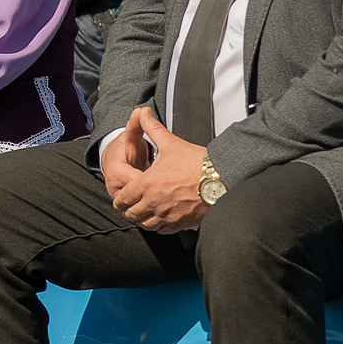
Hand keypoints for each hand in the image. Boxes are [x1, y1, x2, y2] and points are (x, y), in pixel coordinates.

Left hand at [108, 108, 210, 231]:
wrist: (222, 178)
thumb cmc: (197, 162)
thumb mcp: (171, 143)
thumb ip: (152, 129)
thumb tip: (142, 113)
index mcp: (146, 184)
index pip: (123, 198)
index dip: (119, 198)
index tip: (121, 198)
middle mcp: (154, 202)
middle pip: (131, 214)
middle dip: (128, 210)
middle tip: (130, 206)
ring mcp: (167, 215)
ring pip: (145, 224)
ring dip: (142, 219)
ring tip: (144, 213)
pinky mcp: (181, 223)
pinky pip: (162, 230)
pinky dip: (158, 226)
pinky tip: (160, 219)